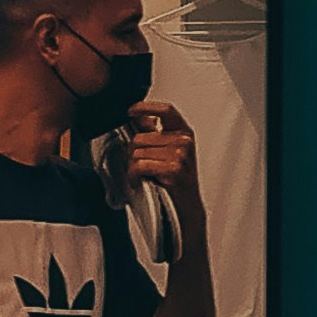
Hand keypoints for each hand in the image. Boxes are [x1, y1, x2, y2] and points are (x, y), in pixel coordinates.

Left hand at [123, 102, 203, 235]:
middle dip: (131, 154)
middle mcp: (184, 141)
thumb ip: (154, 134)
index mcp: (183, 133)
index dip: (146, 107)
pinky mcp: (173, 168)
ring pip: (137, 152)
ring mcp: (180, 154)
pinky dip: (133, 175)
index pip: (166, 110)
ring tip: (141, 177)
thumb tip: (138, 118)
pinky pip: (140, 165)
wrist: (184, 210)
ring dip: (132, 168)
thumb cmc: (175, 184)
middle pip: (140, 137)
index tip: (131, 110)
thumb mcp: (167, 154)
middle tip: (137, 168)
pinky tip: (139, 182)